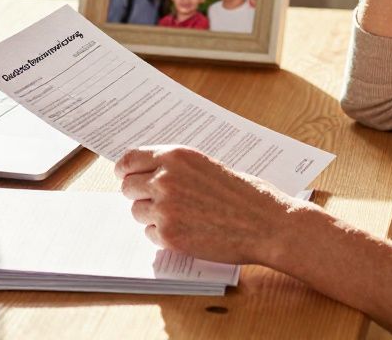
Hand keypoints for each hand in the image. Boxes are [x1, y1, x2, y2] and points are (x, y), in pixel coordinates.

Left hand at [116, 145, 311, 265]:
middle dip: (139, 195)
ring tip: (182, 216)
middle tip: (157, 202)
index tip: (125, 177)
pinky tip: (189, 231)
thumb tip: (145, 173)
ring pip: (137, 212)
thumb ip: (175, 167)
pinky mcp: (169, 235)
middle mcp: (164, 179)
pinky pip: (150, 234)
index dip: (125, 171)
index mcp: (175, 156)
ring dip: (152, 216)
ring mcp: (164, 208)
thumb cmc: (244, 194)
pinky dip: (164, 236)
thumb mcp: (206, 165)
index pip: (129, 160)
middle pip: (127, 187)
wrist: (266, 223)